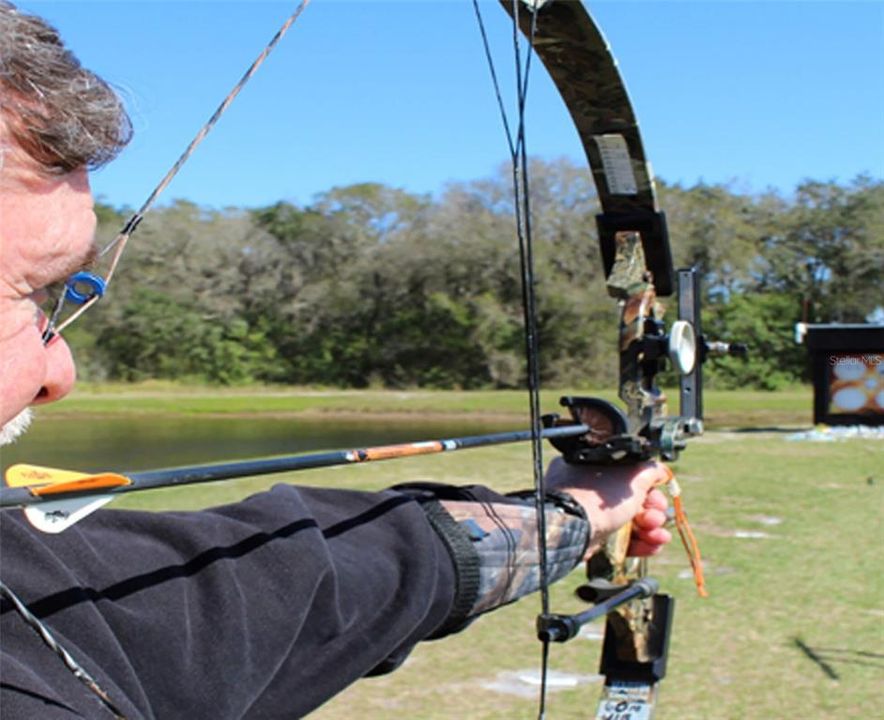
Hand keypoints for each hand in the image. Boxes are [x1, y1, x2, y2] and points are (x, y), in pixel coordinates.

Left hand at [544, 457, 672, 559]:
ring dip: (650, 529)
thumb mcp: (632, 476)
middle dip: (652, 511)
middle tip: (657, 518)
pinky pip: (618, 538)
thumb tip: (659, 470)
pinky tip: (653, 546)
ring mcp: (587, 512)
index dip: (649, 486)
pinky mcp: (590, 535)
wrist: (572, 530)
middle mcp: (587, 487)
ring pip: (627, 520)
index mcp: (592, 465)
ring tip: (659, 536)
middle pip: (630, 499)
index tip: (659, 496)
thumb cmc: (598, 498)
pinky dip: (638, 542)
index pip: (628, 474)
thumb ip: (649, 471)